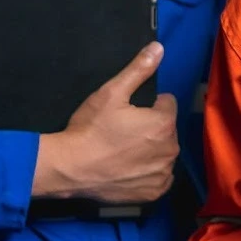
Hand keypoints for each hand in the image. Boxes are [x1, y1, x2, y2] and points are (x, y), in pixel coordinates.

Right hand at [32, 43, 178, 202]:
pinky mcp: (154, 193)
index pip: (167, 104)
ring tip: (123, 151)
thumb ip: (139, 69)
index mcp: (164, 123)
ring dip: (151, 150)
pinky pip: (159, 177)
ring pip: (164, 153)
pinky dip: (148, 172)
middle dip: (151, 127)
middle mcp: (171, 149)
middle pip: (167, 129)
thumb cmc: (90, 128)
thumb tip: (159, 47)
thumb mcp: (111, 93)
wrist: (69, 168)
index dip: (148, 106)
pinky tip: (129, 169)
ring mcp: (163, 173)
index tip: (128, 112)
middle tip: (123, 132)